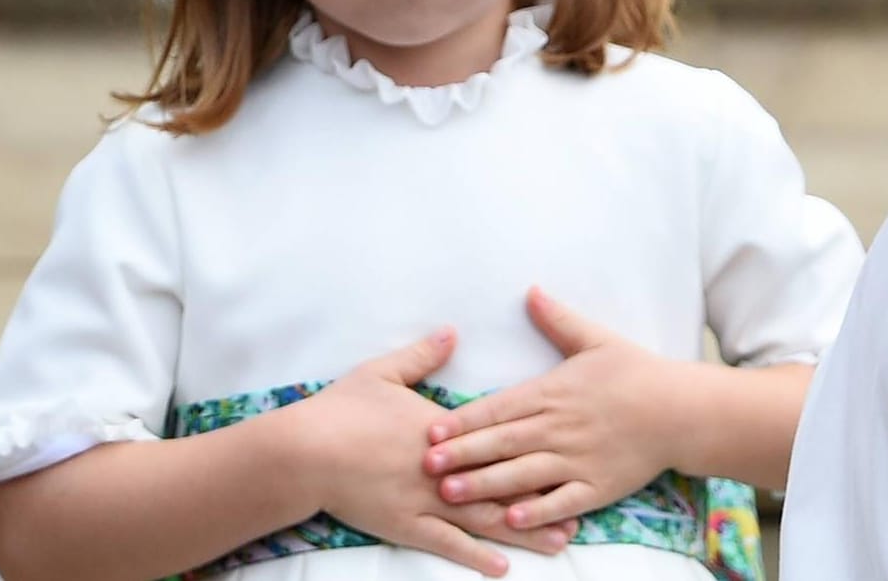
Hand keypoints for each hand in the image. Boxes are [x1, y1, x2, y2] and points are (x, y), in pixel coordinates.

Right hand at [288, 329, 575, 572]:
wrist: (302, 452)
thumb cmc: (341, 410)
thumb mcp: (383, 373)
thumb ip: (423, 355)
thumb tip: (452, 331)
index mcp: (444, 428)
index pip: (499, 438)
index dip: (536, 446)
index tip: (571, 448)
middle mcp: (443, 466)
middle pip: (504, 482)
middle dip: (546, 494)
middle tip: (586, 504)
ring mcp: (425, 499)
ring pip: (484, 518)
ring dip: (524, 529)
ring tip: (561, 540)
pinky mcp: (405, 526)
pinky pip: (447, 544)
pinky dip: (476, 556)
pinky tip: (502, 566)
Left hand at [423, 288, 680, 530]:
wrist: (681, 410)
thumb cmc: (637, 372)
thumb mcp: (596, 340)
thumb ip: (558, 320)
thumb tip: (530, 291)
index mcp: (553, 393)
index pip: (498, 409)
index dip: (462, 422)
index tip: (431, 432)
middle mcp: (559, 428)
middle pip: (500, 443)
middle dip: (460, 456)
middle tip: (424, 467)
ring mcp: (577, 460)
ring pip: (521, 475)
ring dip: (484, 485)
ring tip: (450, 494)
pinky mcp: (596, 487)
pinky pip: (559, 502)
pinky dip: (534, 511)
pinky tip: (509, 517)